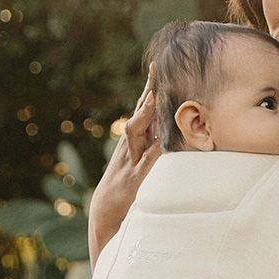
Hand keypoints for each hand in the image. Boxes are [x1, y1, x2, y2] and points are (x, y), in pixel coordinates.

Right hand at [88, 69, 160, 267]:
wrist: (106, 212)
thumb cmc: (127, 184)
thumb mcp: (141, 160)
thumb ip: (153, 144)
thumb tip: (171, 129)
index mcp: (134, 140)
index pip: (142, 109)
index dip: (150, 88)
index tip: (158, 66)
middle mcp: (130, 146)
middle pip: (138, 114)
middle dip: (147, 92)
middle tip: (156, 70)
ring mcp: (129, 161)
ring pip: (135, 133)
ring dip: (144, 116)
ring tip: (153, 99)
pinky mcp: (133, 180)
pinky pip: (144, 164)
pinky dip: (152, 153)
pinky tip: (160, 144)